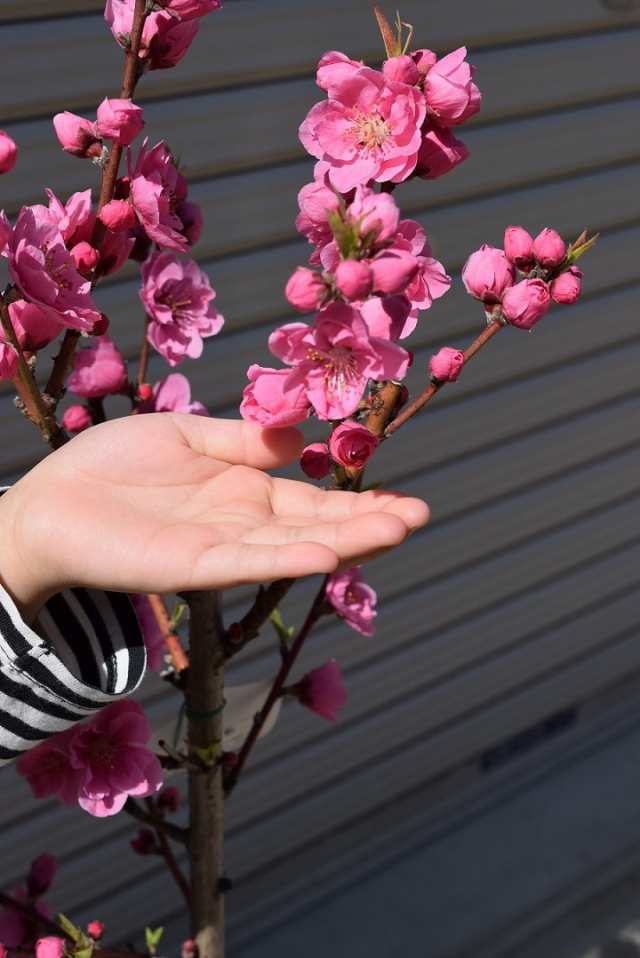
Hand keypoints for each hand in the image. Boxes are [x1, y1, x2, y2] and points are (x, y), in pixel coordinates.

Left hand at [0, 414, 428, 620]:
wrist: (50, 502)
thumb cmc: (111, 467)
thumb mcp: (187, 436)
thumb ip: (242, 441)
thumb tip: (300, 433)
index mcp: (245, 492)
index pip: (314, 501)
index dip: (360, 502)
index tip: (407, 500)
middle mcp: (243, 525)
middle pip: (317, 525)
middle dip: (368, 522)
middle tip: (420, 515)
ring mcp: (220, 548)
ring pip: (293, 546)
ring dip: (345, 541)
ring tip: (397, 530)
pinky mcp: (188, 565)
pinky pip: (244, 562)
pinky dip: (285, 559)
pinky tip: (325, 555)